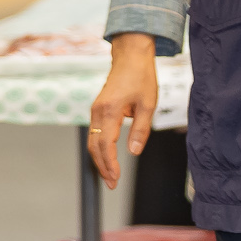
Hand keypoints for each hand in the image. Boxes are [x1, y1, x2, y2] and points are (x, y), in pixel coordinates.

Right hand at [88, 33, 159, 186]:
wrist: (130, 56)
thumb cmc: (141, 77)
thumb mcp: (148, 104)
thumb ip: (141, 129)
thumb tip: (134, 151)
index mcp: (110, 110)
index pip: (105, 144)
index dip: (110, 164)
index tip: (116, 178)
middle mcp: (98, 111)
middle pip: (94, 146)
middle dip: (102, 167)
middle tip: (112, 184)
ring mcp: (96, 109)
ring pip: (92, 141)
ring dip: (99, 159)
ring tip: (110, 176)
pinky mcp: (98, 109)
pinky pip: (94, 133)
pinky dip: (99, 148)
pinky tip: (107, 158)